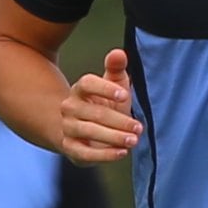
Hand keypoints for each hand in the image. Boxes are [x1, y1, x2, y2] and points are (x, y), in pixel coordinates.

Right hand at [58, 49, 142, 163]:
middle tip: (139, 127)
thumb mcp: (115, 85)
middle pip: (94, 113)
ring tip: (133, 140)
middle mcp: (70, 107)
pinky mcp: (70, 147)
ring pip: (89, 132)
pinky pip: (84, 153)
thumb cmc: (106, 104)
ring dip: (113, 137)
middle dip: (119, 121)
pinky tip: (122, 153)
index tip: (124, 95)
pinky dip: (103, 155)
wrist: (84, 130)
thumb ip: (116, 69)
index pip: (88, 83)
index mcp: (80, 89)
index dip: (105, 89)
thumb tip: (118, 52)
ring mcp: (68, 127)